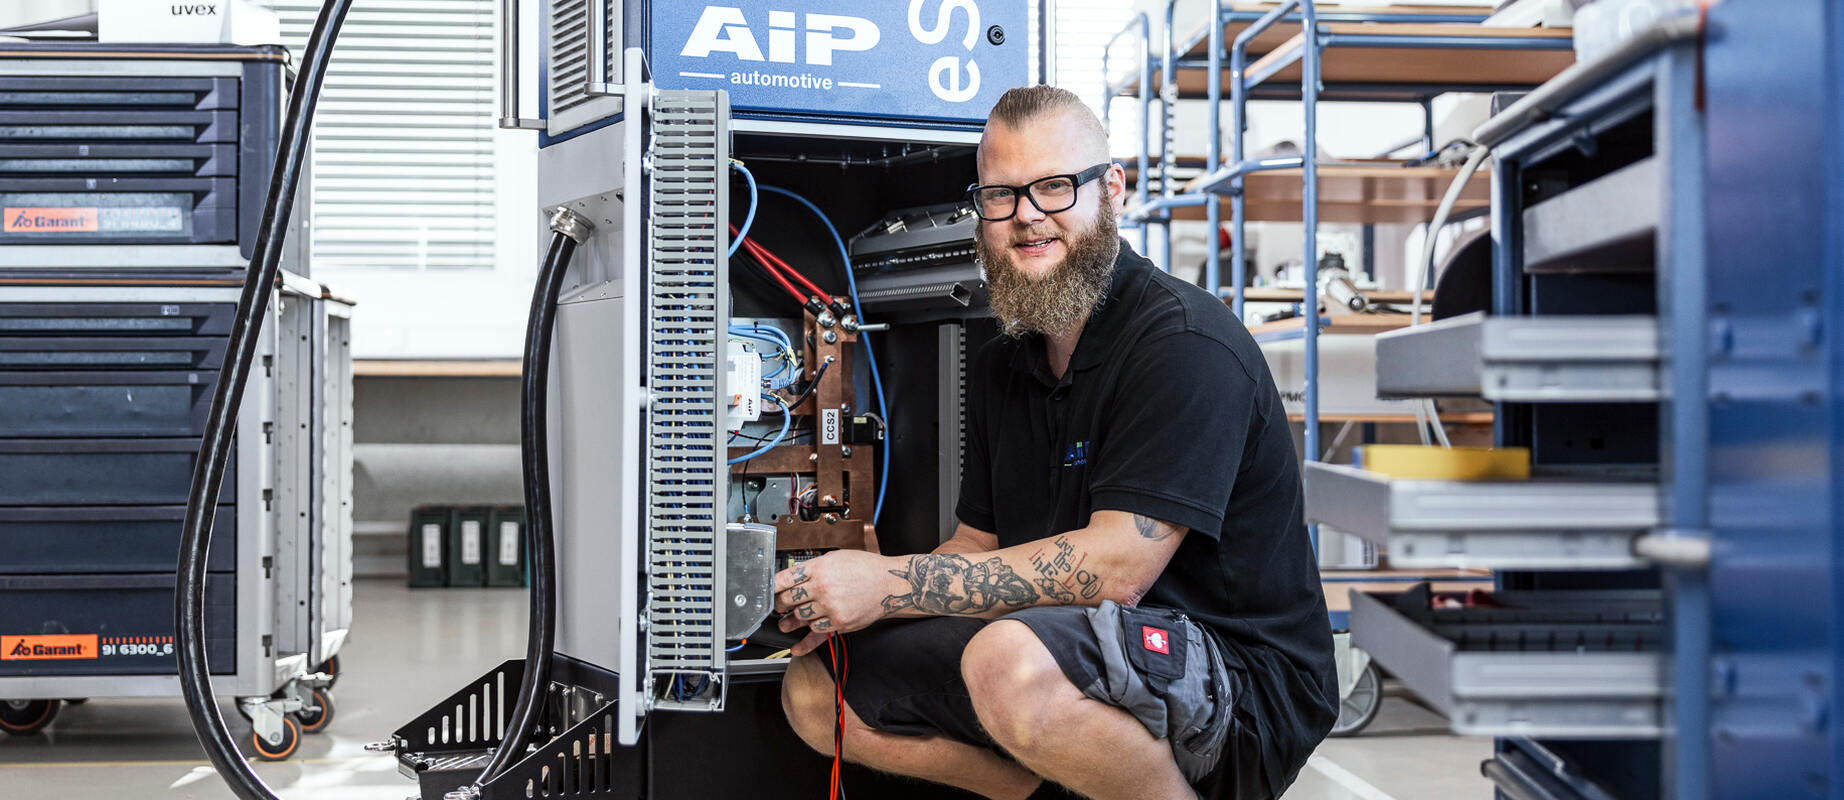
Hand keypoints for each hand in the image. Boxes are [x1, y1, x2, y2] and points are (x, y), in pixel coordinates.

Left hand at [772, 550, 900, 655]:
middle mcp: (822, 588)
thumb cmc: (864, 568)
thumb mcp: (835, 558)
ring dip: (790, 621)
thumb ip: (813, 568)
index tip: (765, 591)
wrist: (889, 584)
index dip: (770, 587)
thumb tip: (792, 577)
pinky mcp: (839, 623)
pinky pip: (816, 633)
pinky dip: (805, 642)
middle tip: (776, 606)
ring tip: (786, 623)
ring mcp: (830, 607)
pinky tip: (796, 647)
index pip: (784, 579)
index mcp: (819, 568)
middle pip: (788, 600)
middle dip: (779, 604)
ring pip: (800, 617)